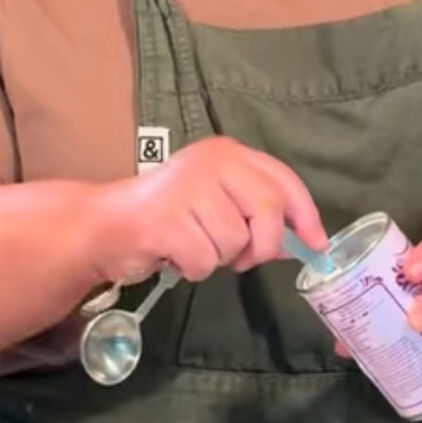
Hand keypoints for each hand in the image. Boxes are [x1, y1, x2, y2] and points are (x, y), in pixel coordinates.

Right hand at [86, 138, 326, 284]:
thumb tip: (299, 241)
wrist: (105, 224)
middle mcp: (210, 163)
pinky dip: (194, 269)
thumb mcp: (217, 202)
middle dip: (262, 245)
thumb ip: (255, 213)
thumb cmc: (167, 215)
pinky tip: (175, 255)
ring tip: (192, 246)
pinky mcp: (166, 220)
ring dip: (219, 259)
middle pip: (268, 211)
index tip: (316, 243)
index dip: (305, 214)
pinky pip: (205, 261)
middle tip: (243, 259)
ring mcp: (187, 189)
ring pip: (235, 242)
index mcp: (226, 153)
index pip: (282, 179)